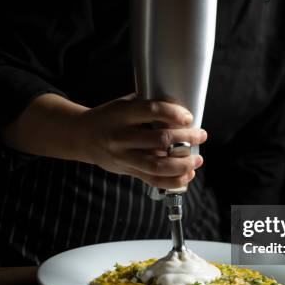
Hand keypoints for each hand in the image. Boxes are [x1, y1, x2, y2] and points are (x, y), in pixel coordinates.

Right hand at [76, 93, 206, 188]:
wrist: (82, 136)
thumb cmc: (109, 117)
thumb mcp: (123, 104)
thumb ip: (147, 105)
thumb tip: (181, 106)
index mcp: (122, 114)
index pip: (152, 110)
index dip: (174, 113)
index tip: (189, 116)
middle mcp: (121, 137)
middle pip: (159, 140)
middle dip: (186, 139)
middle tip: (201, 135)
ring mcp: (123, 157)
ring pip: (158, 165)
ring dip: (183, 164)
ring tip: (197, 159)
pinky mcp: (127, 171)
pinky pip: (153, 180)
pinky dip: (173, 181)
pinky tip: (187, 174)